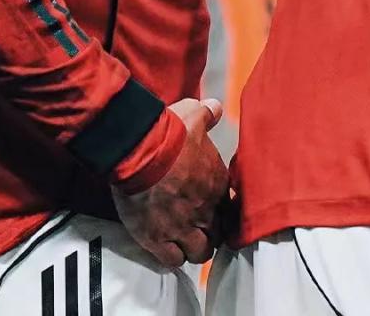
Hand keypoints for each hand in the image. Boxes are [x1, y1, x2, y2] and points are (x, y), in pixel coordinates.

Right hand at [111, 97, 227, 267]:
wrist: (141, 149)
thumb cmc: (170, 131)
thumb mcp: (194, 114)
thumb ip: (208, 114)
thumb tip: (215, 107)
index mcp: (217, 183)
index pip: (228, 208)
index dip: (219, 209)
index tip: (208, 205)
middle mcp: (205, 209)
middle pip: (217, 234)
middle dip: (209, 232)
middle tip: (196, 226)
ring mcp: (183, 227)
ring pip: (200, 253)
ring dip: (193, 247)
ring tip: (182, 240)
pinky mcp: (159, 239)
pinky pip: (174, 261)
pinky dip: (172, 257)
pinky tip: (165, 246)